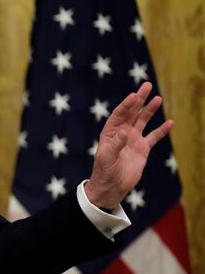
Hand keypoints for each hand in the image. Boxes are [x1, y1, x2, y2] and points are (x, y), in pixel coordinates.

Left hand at [85, 82, 172, 209]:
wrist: (111, 187)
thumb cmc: (104, 172)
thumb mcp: (107, 158)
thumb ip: (115, 144)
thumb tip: (125, 131)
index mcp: (110, 133)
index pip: (119, 114)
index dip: (127, 104)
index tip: (135, 95)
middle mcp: (122, 133)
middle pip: (132, 113)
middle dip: (139, 99)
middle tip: (147, 85)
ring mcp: (133, 140)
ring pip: (142, 121)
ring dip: (150, 110)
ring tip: (158, 98)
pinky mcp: (142, 149)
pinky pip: (154, 137)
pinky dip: (161, 130)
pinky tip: (170, 122)